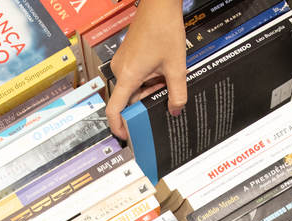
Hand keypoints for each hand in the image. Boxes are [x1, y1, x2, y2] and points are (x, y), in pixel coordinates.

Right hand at [106, 0, 188, 139]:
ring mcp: (122, 62)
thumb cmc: (164, 29)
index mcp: (128, 76)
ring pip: (133, 87)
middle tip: (163, 102)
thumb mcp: (176, 67)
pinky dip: (147, 80)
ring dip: (149, 91)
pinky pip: (134, 76)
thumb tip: (175, 110)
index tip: (125, 136)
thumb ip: (177, 94)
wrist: (159, 5)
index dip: (118, 127)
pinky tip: (162, 73)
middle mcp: (120, 70)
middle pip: (128, 99)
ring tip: (167, 81)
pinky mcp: (127, 56)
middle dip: (145, 104)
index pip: (114, 110)